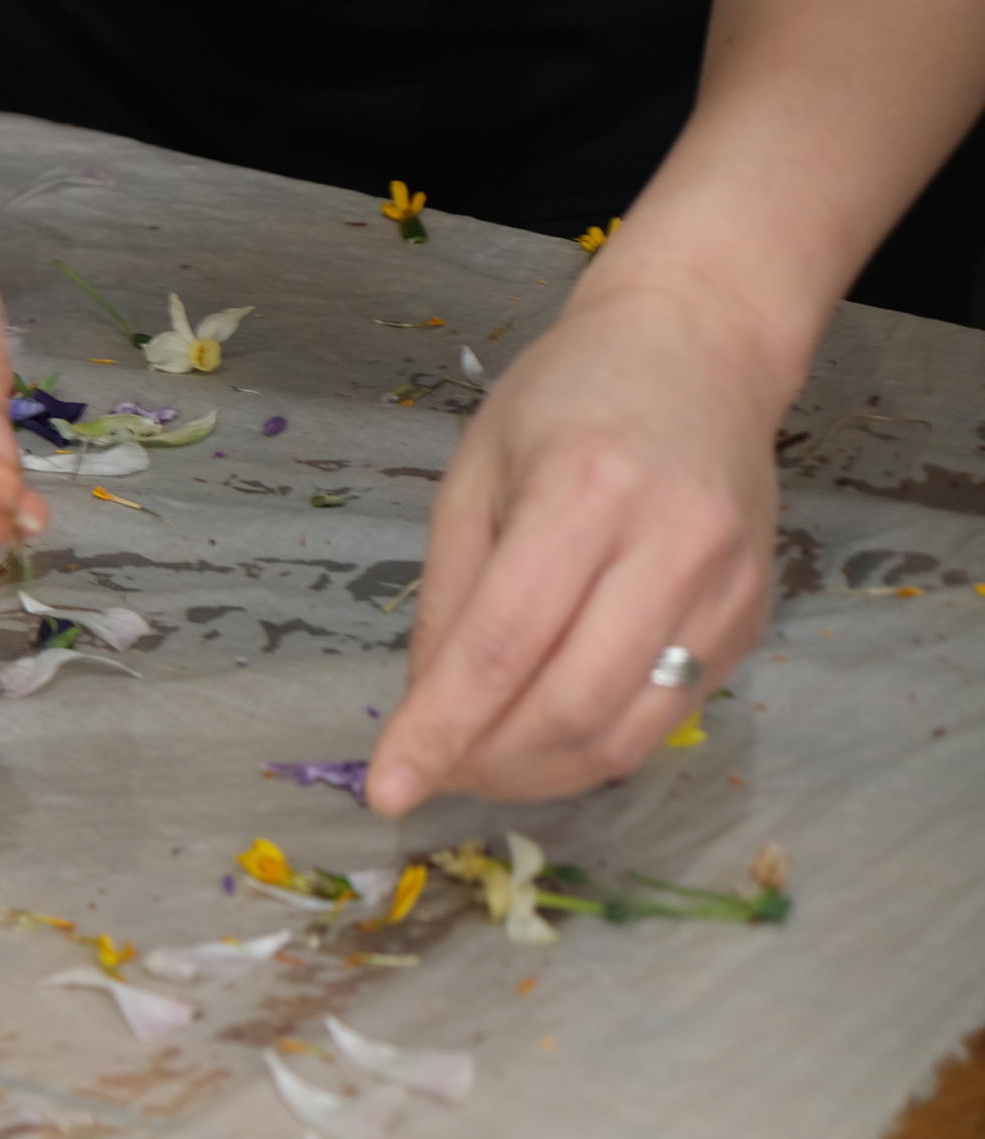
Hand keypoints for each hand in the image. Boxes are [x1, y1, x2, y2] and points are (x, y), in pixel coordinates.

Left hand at [366, 276, 786, 812]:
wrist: (699, 348)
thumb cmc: (566, 399)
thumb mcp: (473, 477)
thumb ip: (449, 599)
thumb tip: (425, 714)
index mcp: (585, 491)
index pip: (502, 646)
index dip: (440, 731)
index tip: (388, 790)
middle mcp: (671, 542)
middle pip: (569, 705)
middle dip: (488, 764)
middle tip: (435, 774)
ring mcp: (725, 586)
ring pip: (625, 732)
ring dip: (540, 774)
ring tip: (481, 765)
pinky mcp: (750, 617)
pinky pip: (665, 716)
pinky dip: (592, 747)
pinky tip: (544, 734)